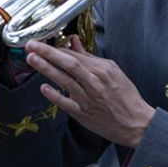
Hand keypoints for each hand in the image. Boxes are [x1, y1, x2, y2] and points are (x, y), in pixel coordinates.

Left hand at [23, 36, 155, 146]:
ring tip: (32, 59)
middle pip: (68, 64)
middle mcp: (94, 83)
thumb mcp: (113, 71)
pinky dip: (54, 95)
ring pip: (64, 80)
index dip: (57, 48)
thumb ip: (90, 58)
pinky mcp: (84, 114)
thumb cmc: (126, 96)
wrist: (136, 123)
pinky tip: (43, 87)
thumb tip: (74, 42)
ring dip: (46, 69)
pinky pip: (66, 103)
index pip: (76, 55)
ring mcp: (88, 99)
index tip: (43, 43)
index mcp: (103, 70)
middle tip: (31, 45)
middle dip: (48, 53)